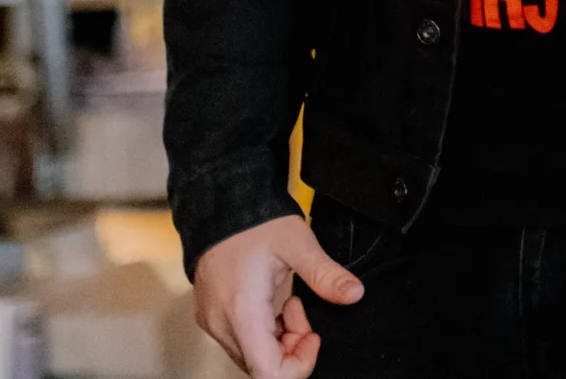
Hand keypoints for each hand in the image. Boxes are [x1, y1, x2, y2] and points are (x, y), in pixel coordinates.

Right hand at [192, 213, 363, 377]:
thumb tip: (355, 294)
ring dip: (279, 340)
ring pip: (251, 356)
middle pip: (261, 367)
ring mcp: (213, 322)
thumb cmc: (254, 222)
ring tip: (290, 302)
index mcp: (242, 312)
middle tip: (303, 310)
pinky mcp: (211, 316)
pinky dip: (264, 333)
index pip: (267, 373)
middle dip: (292, 348)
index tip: (313, 335)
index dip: (298, 365)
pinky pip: (241, 342)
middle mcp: (222, 324)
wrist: (220, 203)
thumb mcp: (298, 244)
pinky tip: (274, 304)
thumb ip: (326, 275)